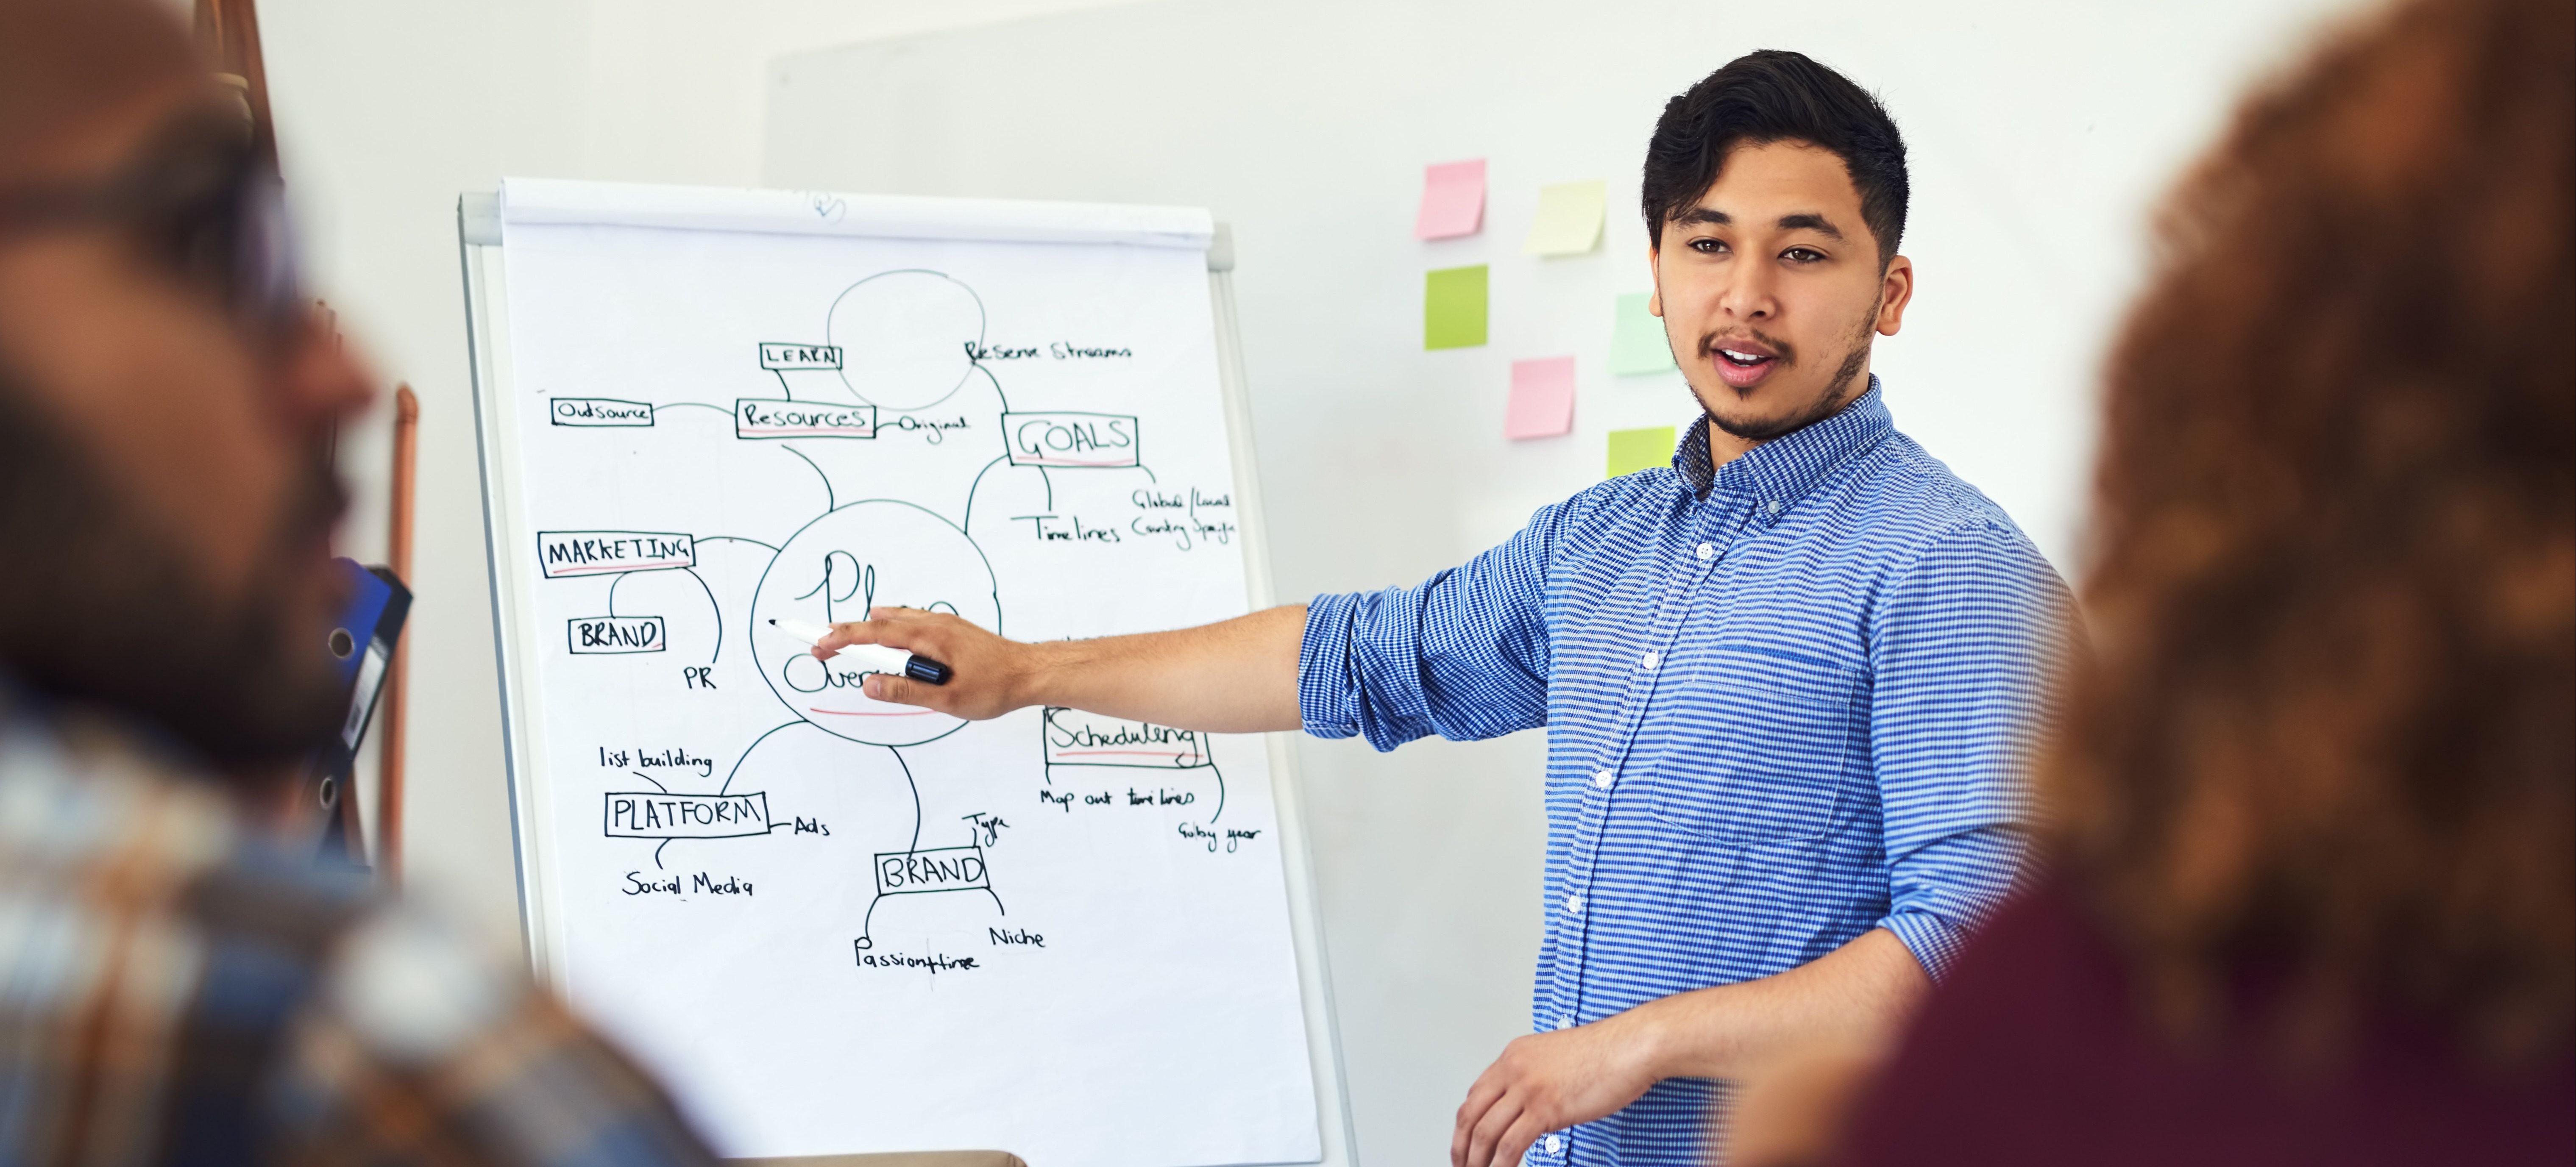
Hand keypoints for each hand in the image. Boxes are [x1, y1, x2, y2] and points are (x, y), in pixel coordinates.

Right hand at [814, 606, 1034, 719]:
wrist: (1032, 673)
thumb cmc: (996, 686)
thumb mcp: (947, 699)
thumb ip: (906, 691)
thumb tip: (869, 685)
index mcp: (929, 637)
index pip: (875, 633)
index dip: (843, 638)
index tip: (819, 646)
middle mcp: (934, 622)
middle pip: (880, 623)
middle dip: (848, 633)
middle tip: (821, 646)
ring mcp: (944, 623)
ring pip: (897, 619)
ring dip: (869, 629)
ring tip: (845, 638)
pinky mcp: (953, 629)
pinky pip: (913, 622)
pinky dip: (891, 627)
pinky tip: (890, 635)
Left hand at [1452, 1011, 1665, 1166]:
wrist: (1632, 1046)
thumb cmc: (1606, 1054)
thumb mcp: (1556, 1060)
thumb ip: (1536, 1081)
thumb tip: (1528, 1110)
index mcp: (1514, 1056)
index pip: (1475, 1094)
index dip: (1466, 1124)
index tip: (1466, 1144)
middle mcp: (1513, 1069)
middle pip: (1470, 1114)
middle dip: (1461, 1146)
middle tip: (1462, 1165)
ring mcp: (1527, 1089)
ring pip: (1485, 1132)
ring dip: (1477, 1161)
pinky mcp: (1545, 1109)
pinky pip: (1510, 1145)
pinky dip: (1500, 1166)